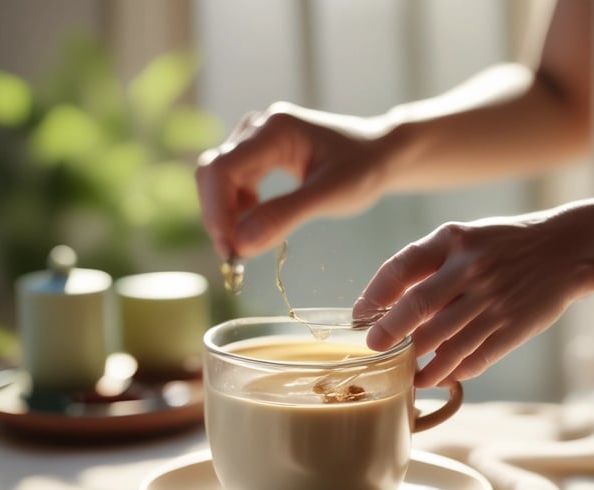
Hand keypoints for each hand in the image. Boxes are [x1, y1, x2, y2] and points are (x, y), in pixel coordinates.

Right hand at [196, 102, 388, 258]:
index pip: (223, 169)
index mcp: (274, 130)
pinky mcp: (257, 153)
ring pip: (218, 179)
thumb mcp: (329, 196)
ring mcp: (255, 139)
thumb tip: (241, 245)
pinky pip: (231, 182)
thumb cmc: (363, 170)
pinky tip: (255, 224)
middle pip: (213, 173)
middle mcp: (257, 128)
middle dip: (218, 216)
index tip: (229, 250)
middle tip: (234, 256)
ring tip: (247, 243)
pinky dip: (236, 209)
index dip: (218, 211)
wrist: (380, 153)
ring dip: (225, 214)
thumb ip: (285, 216)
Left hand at [352, 212, 593, 386]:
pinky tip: (436, 377)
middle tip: (373, 348)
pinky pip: (472, 359)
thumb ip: (427, 265)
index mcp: (452, 240)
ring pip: (443, 341)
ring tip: (404, 371)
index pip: (400, 268)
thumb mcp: (463, 239)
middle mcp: (471, 268)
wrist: (566, 250)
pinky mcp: (512, 328)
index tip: (359, 315)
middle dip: (389, 333)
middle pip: (418, 307)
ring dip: (417, 362)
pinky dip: (449, 373)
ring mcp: (493, 300)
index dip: (374, 295)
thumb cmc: (501, 245)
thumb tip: (384, 304)